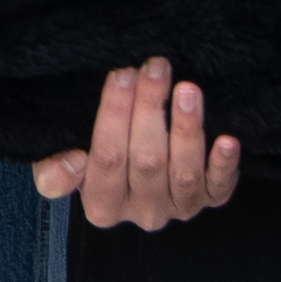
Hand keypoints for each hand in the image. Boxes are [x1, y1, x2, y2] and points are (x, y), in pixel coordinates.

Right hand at [40, 59, 240, 229]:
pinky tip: (228, 140)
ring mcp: (177, 207)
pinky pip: (219, 187)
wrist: (134, 178)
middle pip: (147, 160)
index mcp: (102, 206)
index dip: (114, 114)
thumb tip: (72, 162)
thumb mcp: (61, 166)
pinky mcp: (209, 200)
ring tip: (187, 90)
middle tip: (154, 68)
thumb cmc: (96, 160)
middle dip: (150, 109)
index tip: (122, 74)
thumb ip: (53, 172)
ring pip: (184, 172)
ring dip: (186, 129)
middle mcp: (142, 212)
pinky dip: (225, 165)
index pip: (107, 157)